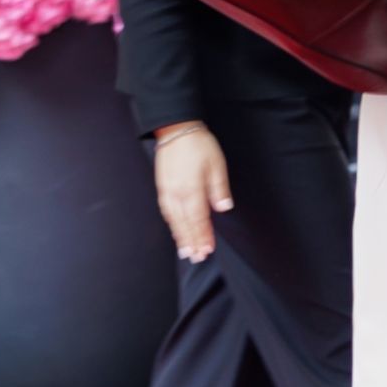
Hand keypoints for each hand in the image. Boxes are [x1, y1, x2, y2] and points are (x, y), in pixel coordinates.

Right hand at [153, 125, 233, 261]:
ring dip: (180, 236)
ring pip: (174, 220)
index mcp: (192, 189)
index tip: (208, 250)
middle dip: (192, 242)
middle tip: (197, 258)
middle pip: (184, 224)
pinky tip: (176, 230)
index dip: (203, 236)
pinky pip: (166, 211)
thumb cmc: (198, 145)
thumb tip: (223, 207)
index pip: (199, 219)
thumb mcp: (216, 164)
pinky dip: (172, 224)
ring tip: (186, 251)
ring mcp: (167, 191)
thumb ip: (218, 188)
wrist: (176, 129)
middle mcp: (177, 194)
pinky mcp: (162, 187)